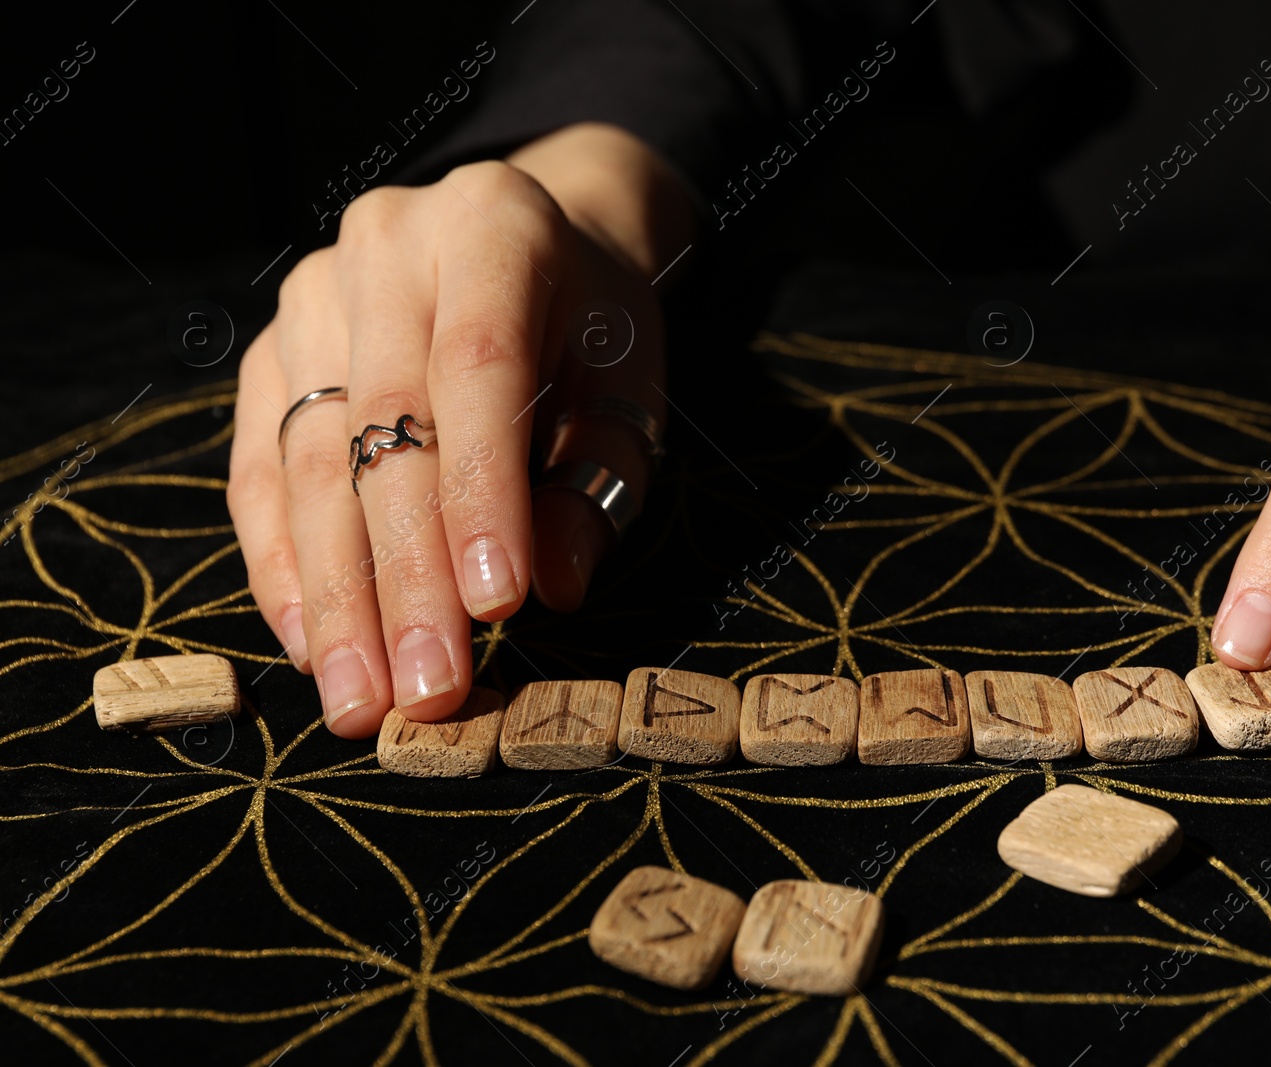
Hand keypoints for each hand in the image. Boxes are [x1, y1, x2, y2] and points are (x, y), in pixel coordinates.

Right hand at [228, 124, 691, 737]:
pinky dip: (285, 563)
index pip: (477, 368)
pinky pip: (261, 469)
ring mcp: (311, 295)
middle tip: (424, 692)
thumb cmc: (591, 329)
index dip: (482, 494)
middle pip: (383, 427)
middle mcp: (387, 245)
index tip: (495, 607)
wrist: (531, 241)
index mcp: (494, 226)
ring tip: (358, 697)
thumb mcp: (629, 390)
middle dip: (405, 575)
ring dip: (335, 592)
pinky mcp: (269, 350)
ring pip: (311, 459)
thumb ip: (597, 481)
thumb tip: (554, 587)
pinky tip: (312, 643)